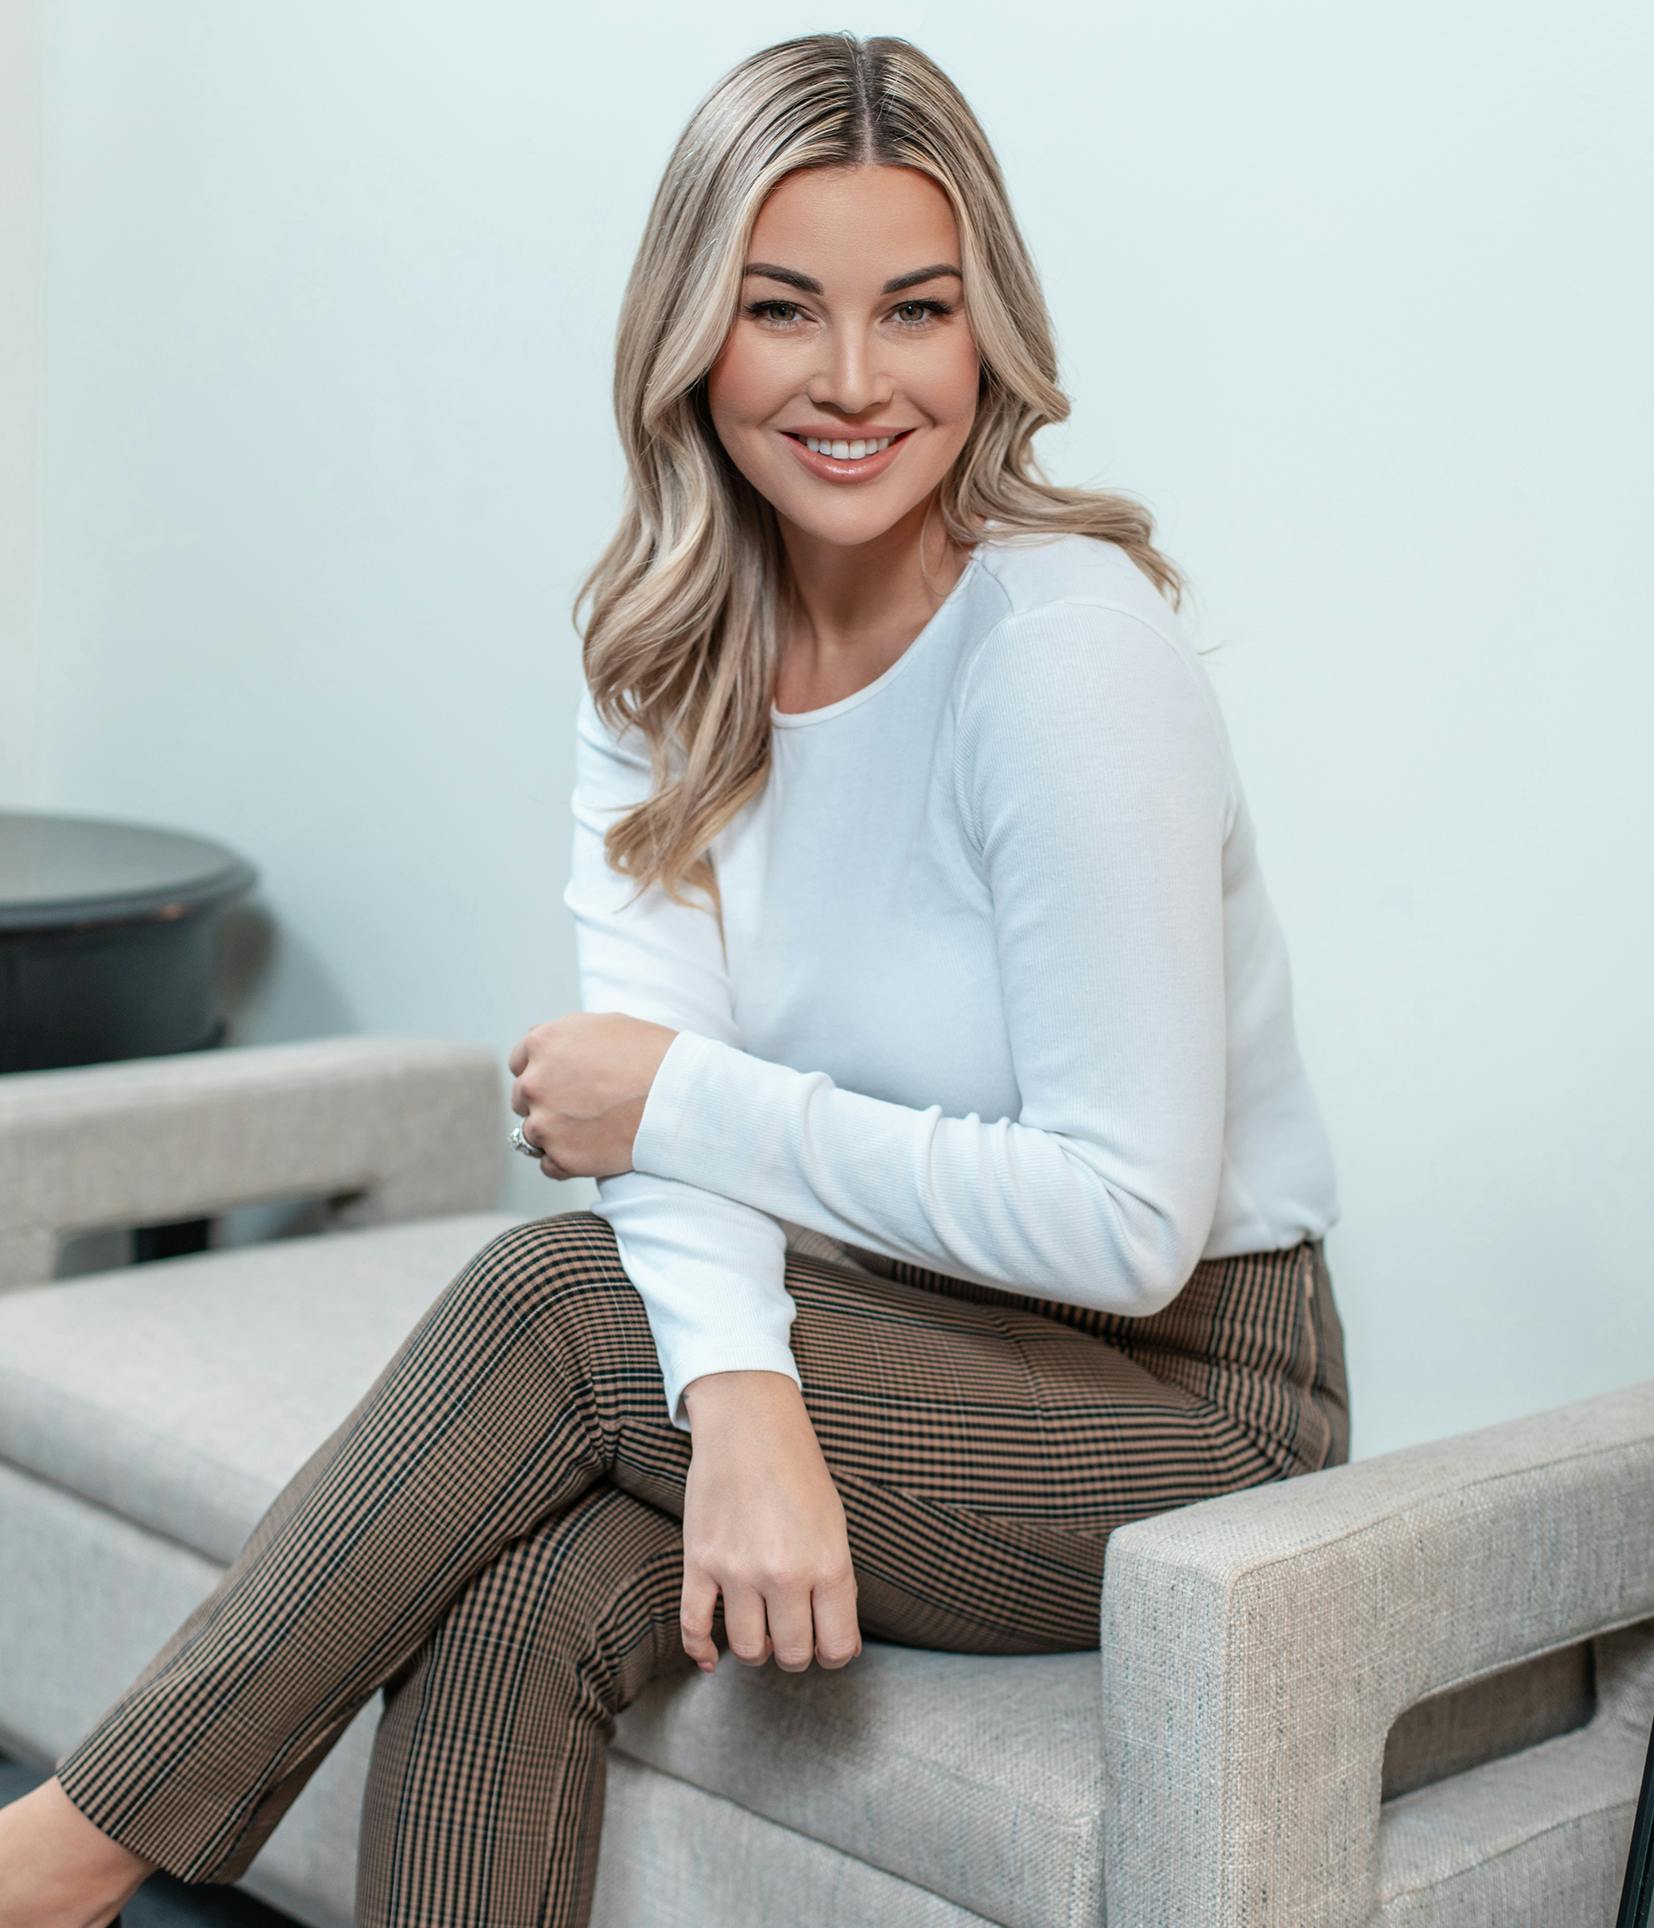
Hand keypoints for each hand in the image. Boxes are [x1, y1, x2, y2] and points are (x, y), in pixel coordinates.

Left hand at [507, 1012, 677, 1180]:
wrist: (679, 1095)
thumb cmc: (653, 1055)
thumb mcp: (606, 1025)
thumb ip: (568, 1036)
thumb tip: (551, 1048)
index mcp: (543, 1043)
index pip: (520, 1062)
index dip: (542, 1072)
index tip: (561, 1082)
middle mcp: (535, 1082)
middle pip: (523, 1099)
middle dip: (546, 1102)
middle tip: (581, 1107)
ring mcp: (545, 1123)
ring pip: (533, 1134)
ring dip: (555, 1134)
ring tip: (592, 1131)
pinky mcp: (563, 1157)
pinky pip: (550, 1166)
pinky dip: (568, 1161)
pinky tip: (594, 1150)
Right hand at [677, 1372, 862, 1675]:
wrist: (750, 1423)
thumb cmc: (798, 1469)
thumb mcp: (835, 1524)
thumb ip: (837, 1583)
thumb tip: (836, 1639)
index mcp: (828, 1564)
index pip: (838, 1647)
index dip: (836, 1654)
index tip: (829, 1645)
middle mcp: (783, 1574)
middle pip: (793, 1654)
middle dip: (797, 1652)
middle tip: (795, 1633)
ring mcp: (737, 1570)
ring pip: (748, 1650)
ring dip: (758, 1649)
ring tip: (763, 1630)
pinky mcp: (699, 1562)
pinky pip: (694, 1626)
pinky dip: (702, 1651)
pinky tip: (713, 1658)